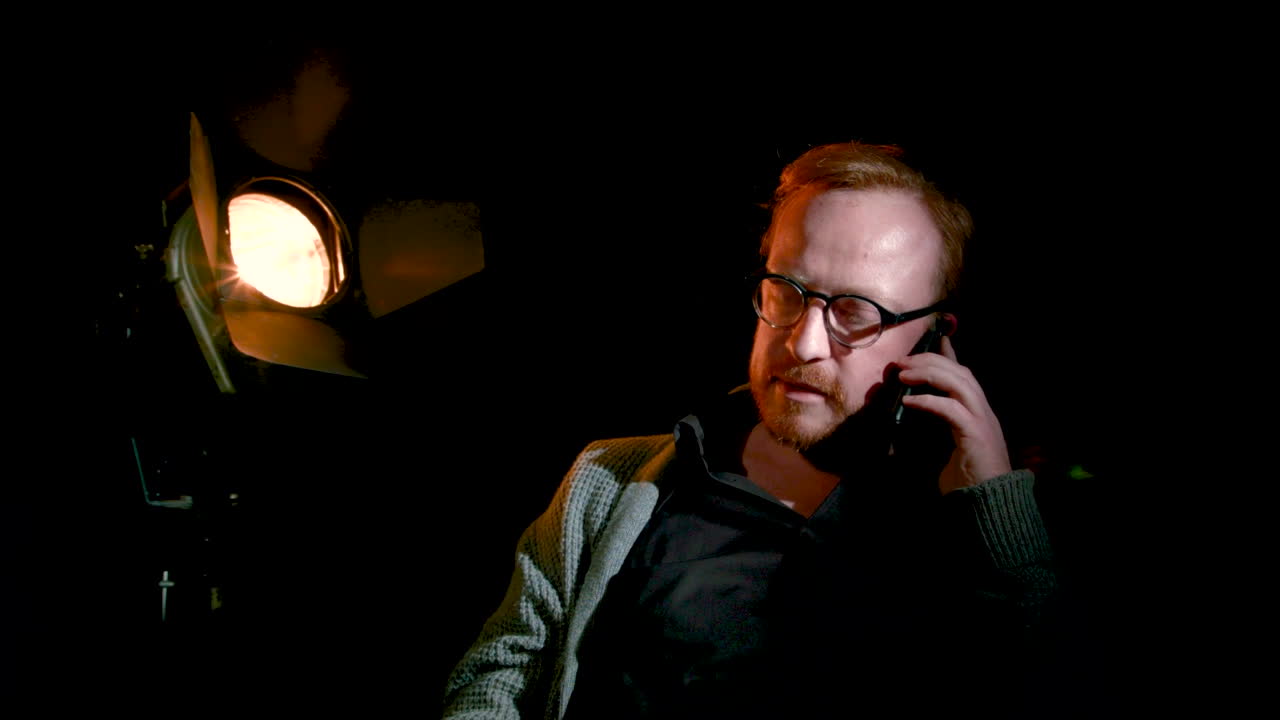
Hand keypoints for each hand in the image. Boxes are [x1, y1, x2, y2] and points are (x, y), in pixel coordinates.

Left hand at [893, 335, 1011, 494]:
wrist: (988, 503)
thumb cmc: (966, 478)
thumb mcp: (948, 446)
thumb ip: (938, 427)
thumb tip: (915, 413)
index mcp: (978, 412)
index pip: (964, 374)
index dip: (949, 355)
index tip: (933, 340)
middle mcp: (983, 411)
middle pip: (960, 372)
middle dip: (930, 361)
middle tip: (902, 361)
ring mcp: (982, 421)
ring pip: (959, 383)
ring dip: (929, 374)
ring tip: (903, 374)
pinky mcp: (975, 434)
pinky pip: (951, 409)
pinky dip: (930, 401)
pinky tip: (910, 401)